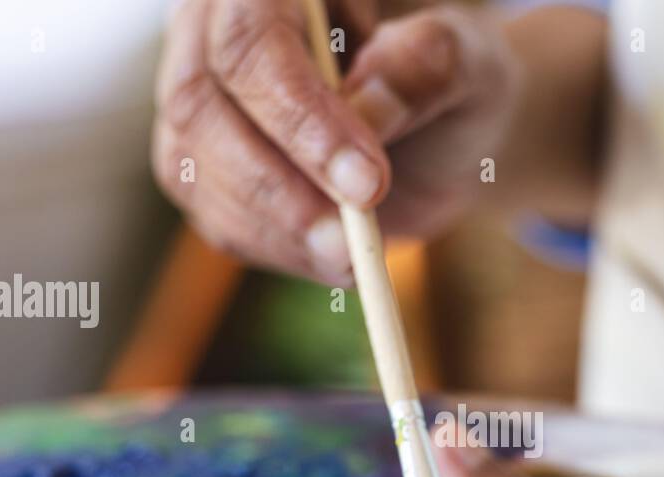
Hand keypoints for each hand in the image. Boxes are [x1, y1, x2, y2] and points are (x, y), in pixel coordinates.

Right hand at [152, 0, 520, 284]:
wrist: (443, 130)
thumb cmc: (450, 77)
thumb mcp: (466, 62)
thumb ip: (424, 70)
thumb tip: (369, 107)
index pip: (249, 41)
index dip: (298, 116)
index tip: (364, 183)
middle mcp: (213, 31)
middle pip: (200, 106)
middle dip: (280, 188)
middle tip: (354, 243)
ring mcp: (199, 102)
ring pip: (197, 171)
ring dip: (279, 229)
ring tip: (356, 257)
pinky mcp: (203, 170)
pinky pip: (218, 218)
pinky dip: (278, 250)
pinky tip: (335, 257)